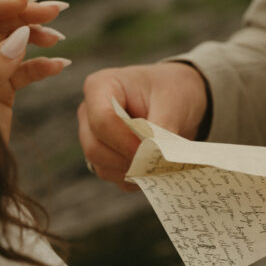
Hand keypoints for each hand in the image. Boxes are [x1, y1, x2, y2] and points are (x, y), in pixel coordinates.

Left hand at [0, 0, 70, 142]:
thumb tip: (19, 36)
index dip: (1, 5)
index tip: (30, 2)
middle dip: (27, 16)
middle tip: (57, 10)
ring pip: (14, 43)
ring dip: (38, 37)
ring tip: (59, 38)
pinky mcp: (3, 88)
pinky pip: (24, 71)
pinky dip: (42, 66)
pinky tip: (59, 65)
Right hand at [77, 62, 207, 190]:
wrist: (176, 99)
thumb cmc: (171, 91)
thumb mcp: (172, 103)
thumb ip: (161, 129)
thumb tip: (155, 157)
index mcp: (101, 86)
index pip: (102, 120)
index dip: (125, 141)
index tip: (151, 151)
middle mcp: (89, 113)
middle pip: (95, 147)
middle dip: (127, 159)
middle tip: (158, 161)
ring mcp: (92, 137)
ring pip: (102, 166)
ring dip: (131, 171)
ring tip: (159, 162)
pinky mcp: (102, 156)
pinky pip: (113, 176)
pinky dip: (134, 178)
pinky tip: (153, 167)